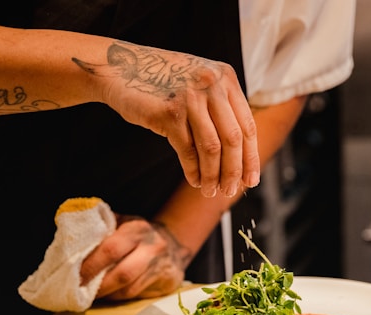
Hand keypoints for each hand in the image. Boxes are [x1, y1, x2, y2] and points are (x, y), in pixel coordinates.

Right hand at [73, 41, 259, 197]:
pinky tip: (194, 181)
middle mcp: (212, 84)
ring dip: (213, 176)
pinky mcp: (170, 112)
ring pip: (212, 148)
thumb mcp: (198, 85)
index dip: (250, 158)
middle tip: (230, 191)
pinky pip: (188, 150)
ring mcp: (191, 97)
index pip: (247, 126)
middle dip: (234, 171)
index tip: (250, 181)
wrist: (119, 68)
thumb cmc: (161, 84)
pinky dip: (193, 170)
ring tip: (210, 191)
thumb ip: (219, 110)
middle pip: (233, 139)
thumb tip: (238, 157)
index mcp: (226, 78)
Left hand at [79, 216, 191, 299]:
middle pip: (122, 273)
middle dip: (98, 286)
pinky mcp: (167, 283)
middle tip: (79, 291)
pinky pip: (137, 295)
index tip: (74, 275)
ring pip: (129, 289)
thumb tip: (71, 242)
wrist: (175, 244)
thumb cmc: (139, 234)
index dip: (91, 265)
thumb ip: (102, 230)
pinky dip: (118, 297)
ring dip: (107, 295)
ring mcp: (161, 267)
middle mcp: (152, 248)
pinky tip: (108, 295)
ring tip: (90, 295)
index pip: (111, 249)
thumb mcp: (123, 223)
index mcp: (137, 229)